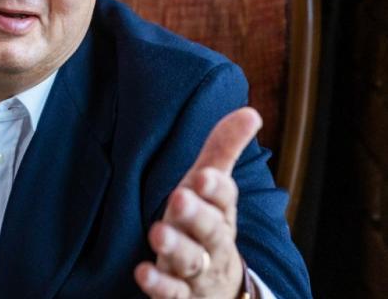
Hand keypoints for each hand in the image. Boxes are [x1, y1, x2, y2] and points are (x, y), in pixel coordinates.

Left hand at [134, 107, 261, 297]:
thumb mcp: (212, 188)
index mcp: (221, 212)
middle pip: (210, 229)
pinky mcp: (181, 295)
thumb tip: (250, 111)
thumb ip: (223, 150)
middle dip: (197, 214)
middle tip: (180, 197)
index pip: (225, 199)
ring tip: (158, 233)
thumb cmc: (208, 223)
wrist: (218, 286)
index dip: (216, 188)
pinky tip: (142, 272)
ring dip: (175, 247)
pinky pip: (171, 293)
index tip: (204, 175)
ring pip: (191, 260)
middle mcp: (213, 241)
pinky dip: (159, 284)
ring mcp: (198, 271)